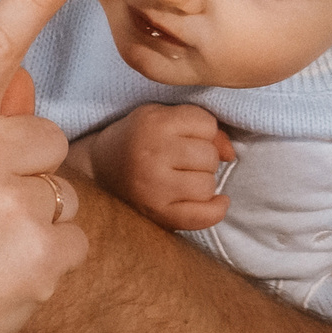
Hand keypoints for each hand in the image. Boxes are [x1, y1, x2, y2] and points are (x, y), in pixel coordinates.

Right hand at [75, 102, 234, 230]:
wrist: (100, 169)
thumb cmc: (139, 140)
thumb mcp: (163, 116)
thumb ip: (202, 125)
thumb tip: (231, 155)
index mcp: (154, 123)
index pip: (206, 124)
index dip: (203, 131)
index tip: (187, 137)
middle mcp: (153, 155)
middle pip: (209, 156)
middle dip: (204, 157)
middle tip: (185, 161)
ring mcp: (154, 187)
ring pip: (208, 185)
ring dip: (204, 182)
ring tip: (186, 178)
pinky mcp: (158, 214)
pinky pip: (203, 215)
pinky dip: (215, 209)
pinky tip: (214, 201)